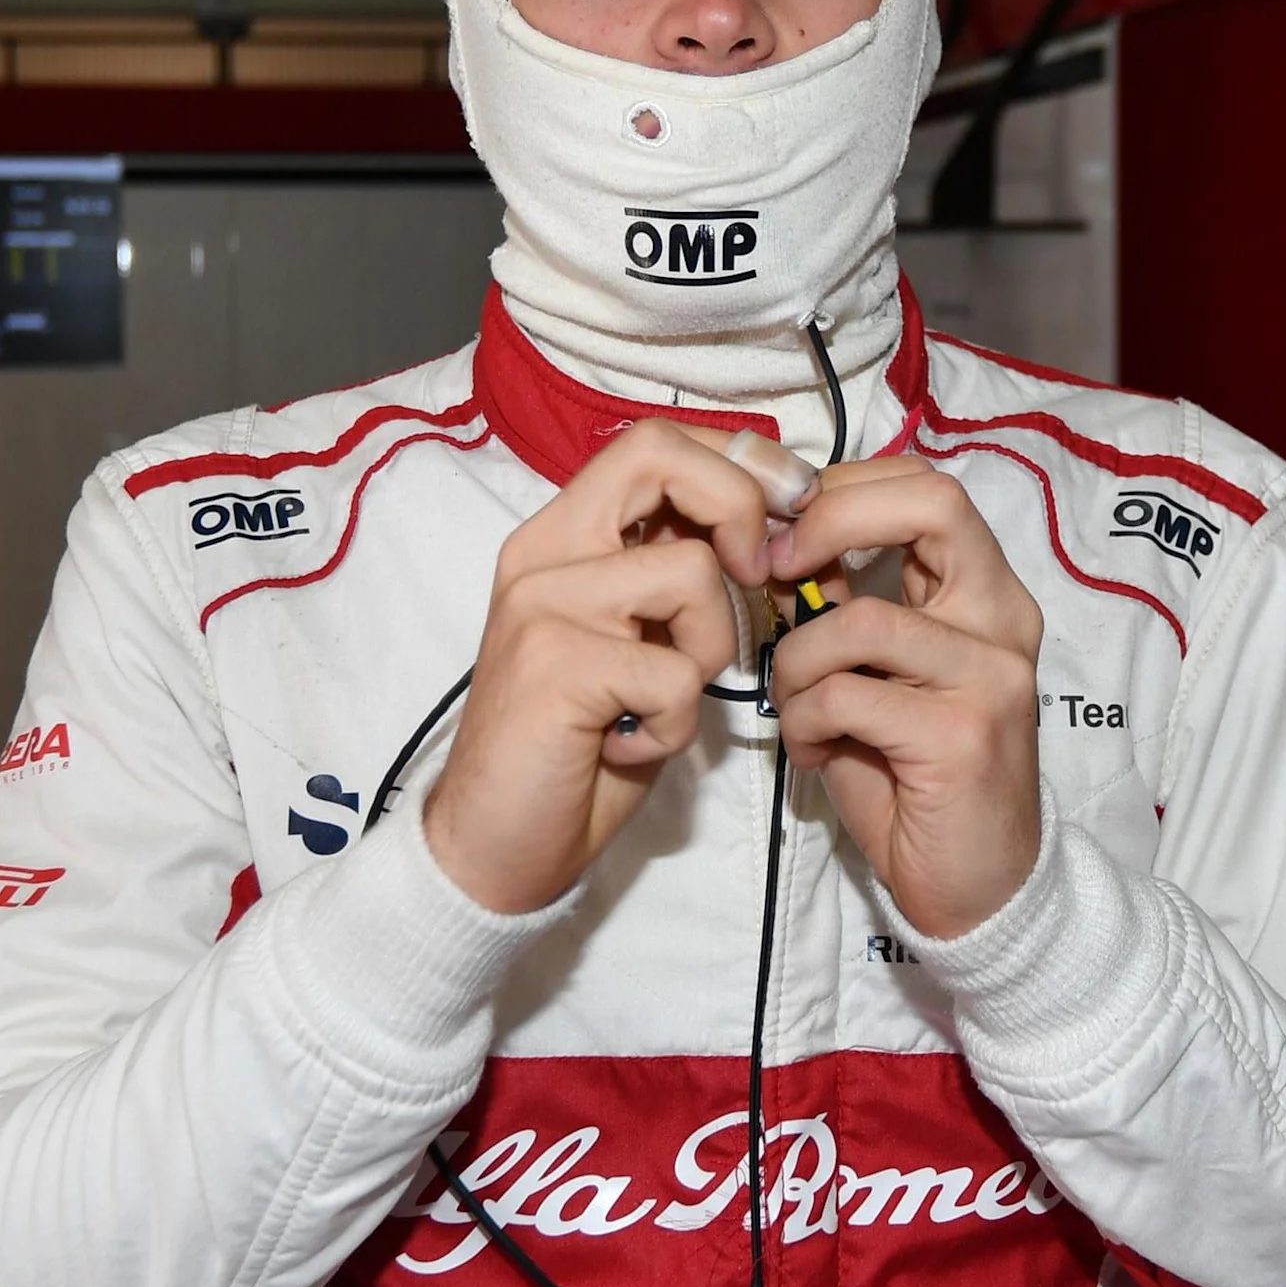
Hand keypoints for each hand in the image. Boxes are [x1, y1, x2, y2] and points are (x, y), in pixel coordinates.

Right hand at [422, 421, 778, 912]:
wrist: (494, 844)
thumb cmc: (581, 744)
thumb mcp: (637, 640)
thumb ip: (677, 574)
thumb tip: (774, 521)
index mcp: (563, 535)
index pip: (655, 442)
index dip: (740, 461)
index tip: (792, 507)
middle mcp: (543, 551)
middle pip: (660, 456)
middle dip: (740, 507)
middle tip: (756, 577)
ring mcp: (542, 603)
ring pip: (691, 574)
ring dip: (710, 650)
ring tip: (661, 701)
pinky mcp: (554, 665)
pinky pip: (676, 673)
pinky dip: (677, 723)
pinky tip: (630, 745)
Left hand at [766, 459, 1045, 939]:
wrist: (977, 888)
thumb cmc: (915, 779)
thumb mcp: (880, 675)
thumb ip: (848, 607)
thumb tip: (780, 545)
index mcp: (986, 594)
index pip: (928, 487)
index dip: (844, 490)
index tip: (785, 536)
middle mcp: (1004, 620)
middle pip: (930, 503)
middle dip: (829, 520)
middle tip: (776, 569)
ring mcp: (991, 676)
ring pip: (857, 620)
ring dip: (795, 666)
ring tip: (794, 708)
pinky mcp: (961, 736)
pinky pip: (845, 696)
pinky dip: (805, 722)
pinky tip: (816, 752)